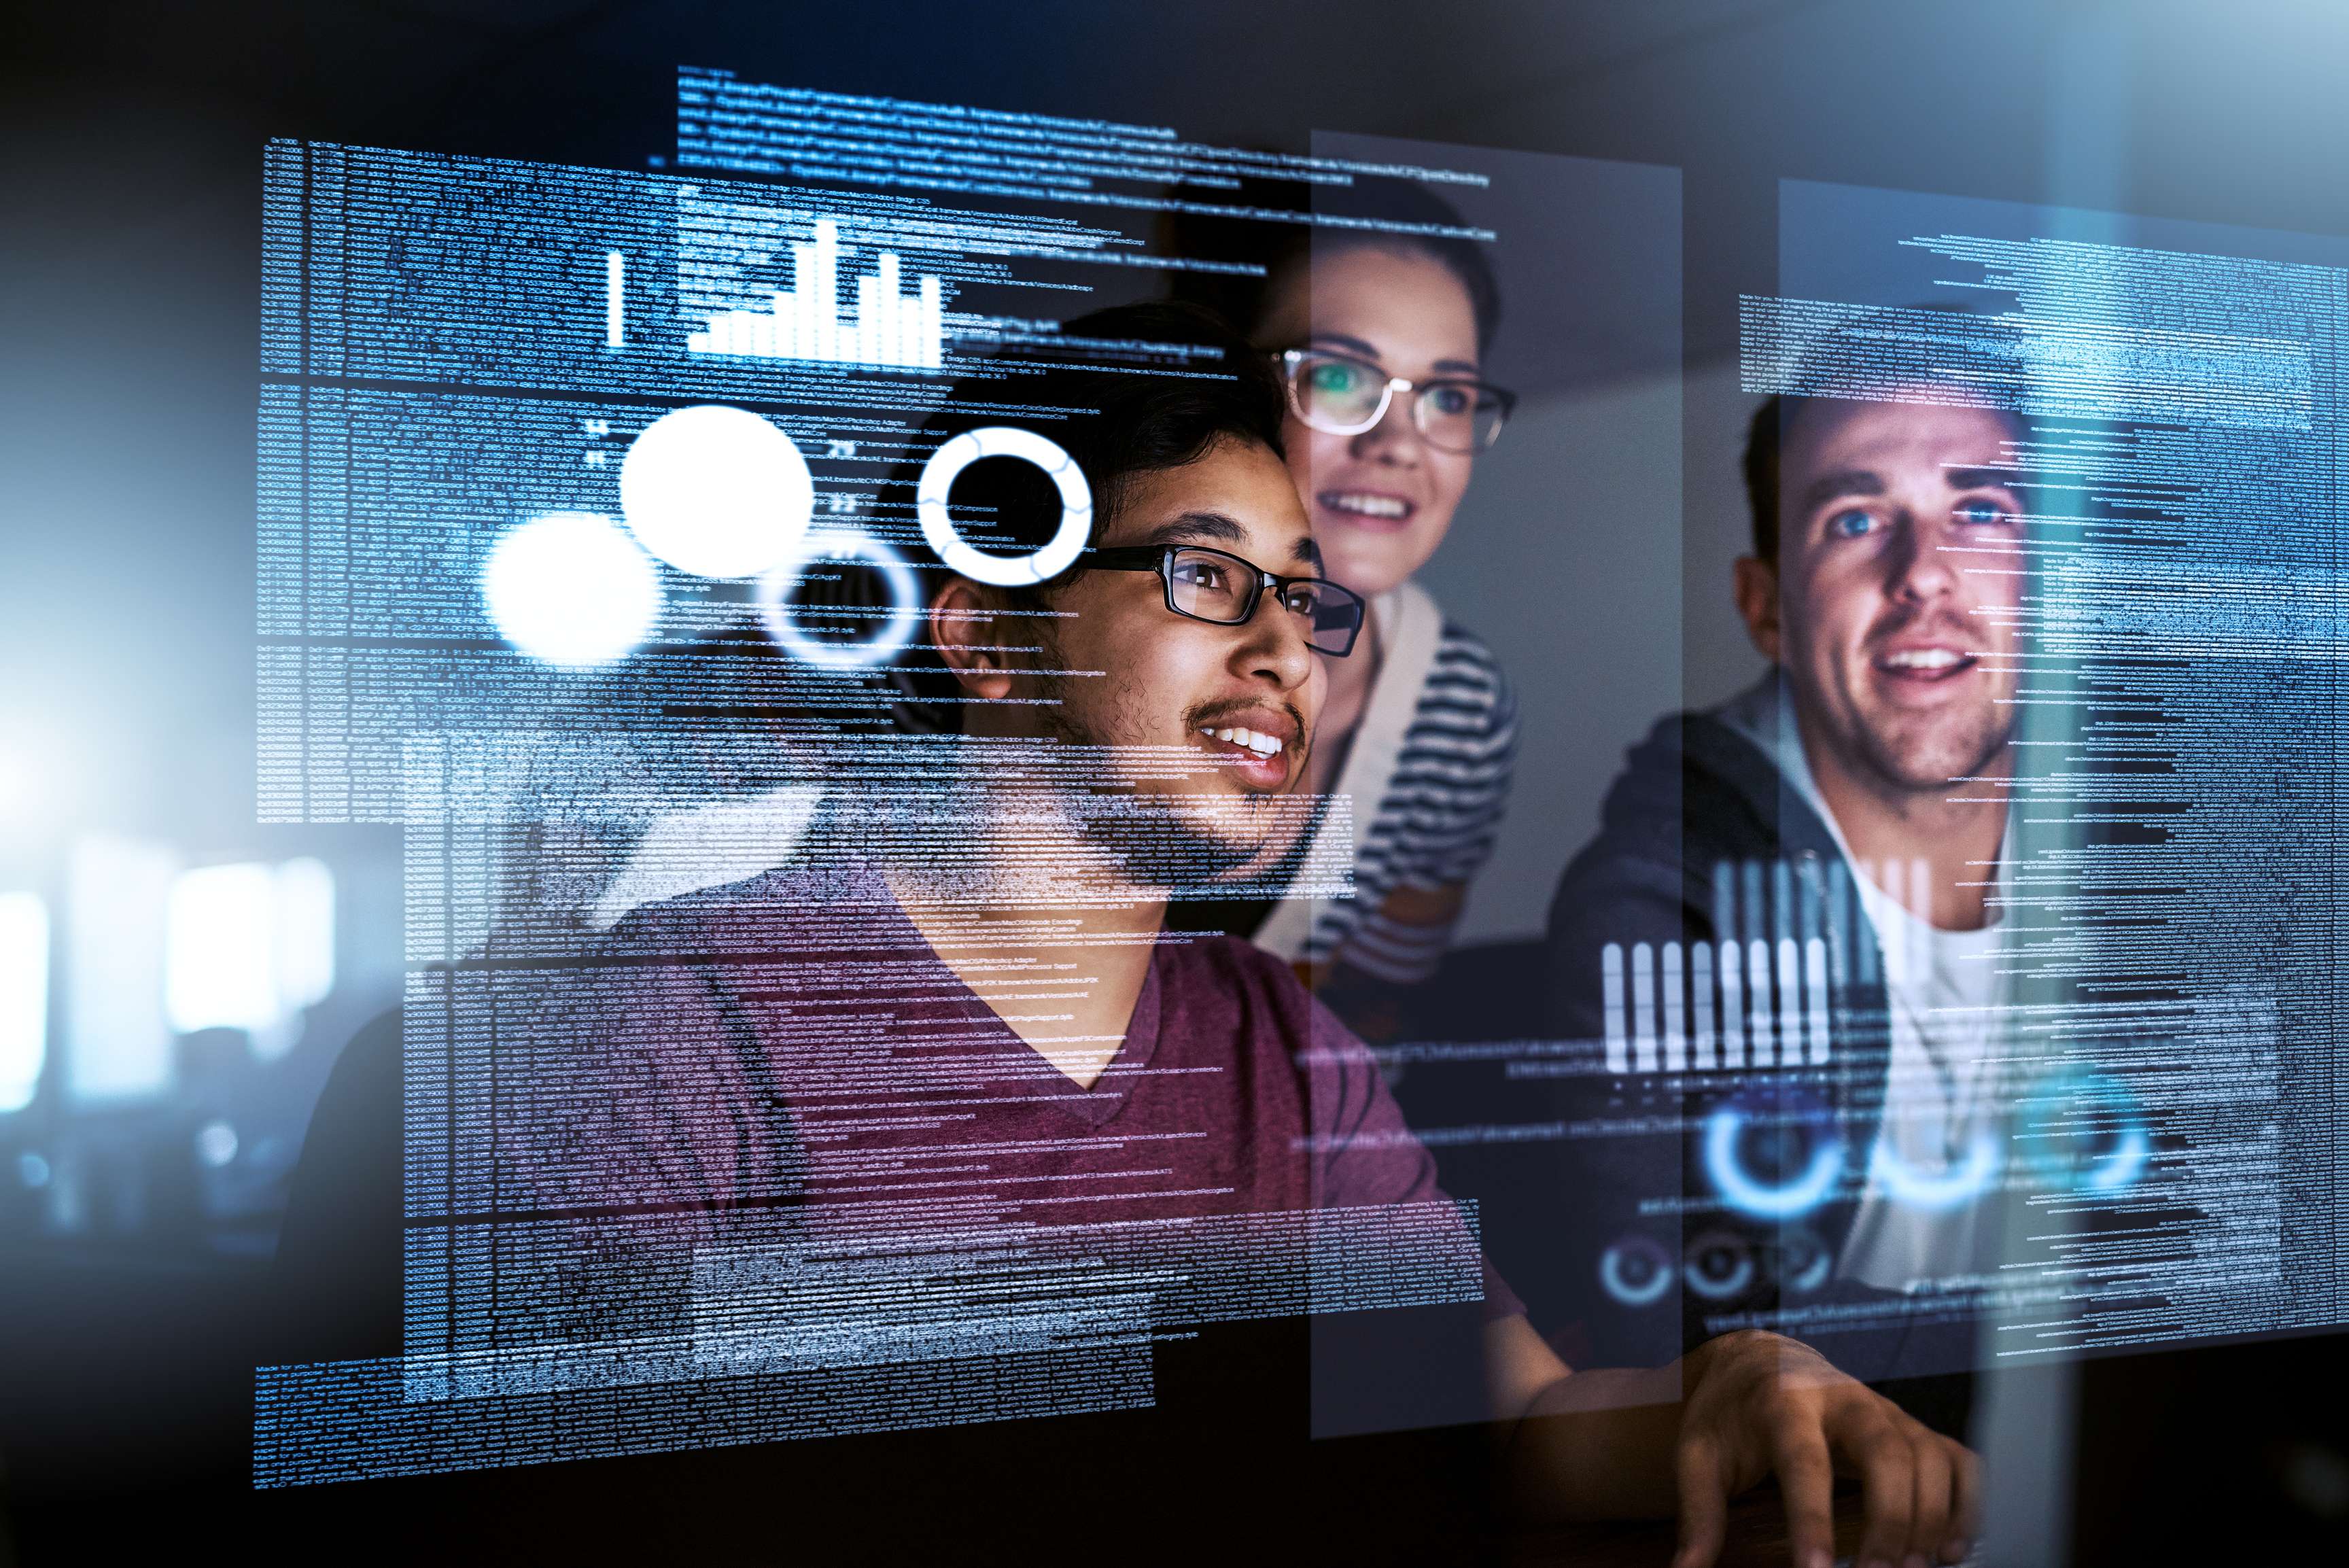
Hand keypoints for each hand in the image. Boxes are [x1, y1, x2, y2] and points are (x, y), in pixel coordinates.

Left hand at [1670, 1330, 1978, 1567]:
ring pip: (1928, 1454)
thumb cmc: (1728, 1413)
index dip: (1812, 1517)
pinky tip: (1951, 1548)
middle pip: (1886, 1451)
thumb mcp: (1698, 1453)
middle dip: (1889, 1519)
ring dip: (1931, 1516)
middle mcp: (1844, 1398)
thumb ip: (1698, 1513)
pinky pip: (1956, 1457)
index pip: (1803, 1459)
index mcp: (1783, 1400)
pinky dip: (1967, 1501)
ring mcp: (1885, 1409)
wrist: (1759, 1359)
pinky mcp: (1910, 1425)